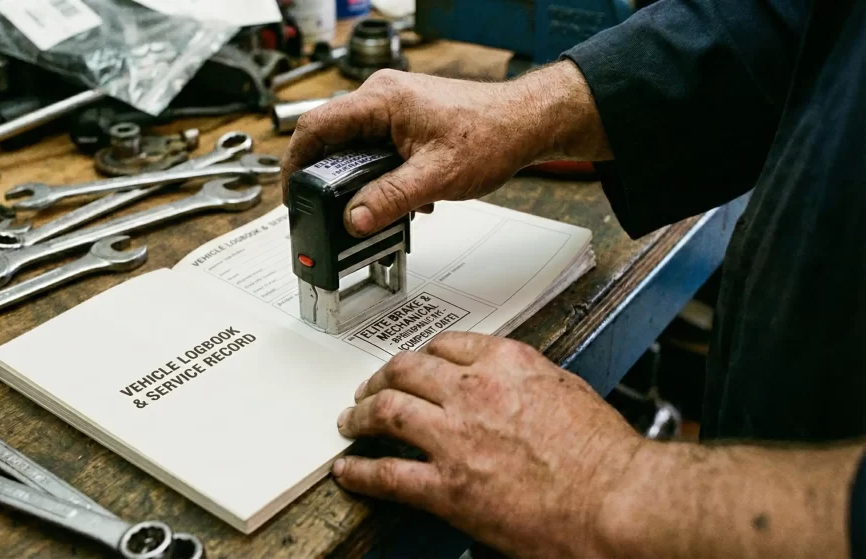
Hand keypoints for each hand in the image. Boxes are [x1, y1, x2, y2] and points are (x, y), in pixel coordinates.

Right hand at [281, 70, 538, 236]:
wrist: (527, 123)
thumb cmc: (492, 134)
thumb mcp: (436, 177)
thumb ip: (391, 199)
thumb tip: (354, 219)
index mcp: (381, 100)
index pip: (316, 127)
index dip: (295, 162)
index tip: (292, 193)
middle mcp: (382, 96)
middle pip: (331, 138)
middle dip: (328, 178)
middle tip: (327, 210)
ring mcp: (394, 107)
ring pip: (355, 146)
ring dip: (359, 180)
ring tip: (371, 207)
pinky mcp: (406, 121)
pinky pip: (376, 148)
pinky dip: (380, 175)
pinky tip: (401, 197)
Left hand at [333, 332, 645, 557]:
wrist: (618, 500)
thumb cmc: (606, 455)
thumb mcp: (566, 391)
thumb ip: (527, 382)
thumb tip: (510, 389)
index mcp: (506, 364)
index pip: (445, 345)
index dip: (421, 355)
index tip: (414, 363)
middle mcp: (474, 392)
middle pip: (406, 370)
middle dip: (382, 377)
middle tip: (371, 387)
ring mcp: (455, 438)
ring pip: (387, 410)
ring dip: (361, 414)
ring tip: (351, 420)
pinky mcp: (447, 487)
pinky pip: (388, 474)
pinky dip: (360, 472)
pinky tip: (349, 472)